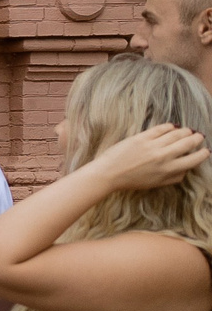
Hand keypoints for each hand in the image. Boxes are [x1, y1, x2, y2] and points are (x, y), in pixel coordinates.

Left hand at [84, 122, 208, 193]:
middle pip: (188, 144)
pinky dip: (169, 126)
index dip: (202, 154)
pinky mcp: (142, 138)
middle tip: (199, 136)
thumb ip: (173, 177)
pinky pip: (161, 129)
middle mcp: (164, 158)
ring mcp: (153, 146)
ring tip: (189, 130)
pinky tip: (173, 126)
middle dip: (196, 139)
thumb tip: (186, 170)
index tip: (206, 151)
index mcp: (169, 171)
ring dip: (185, 131)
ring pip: (177, 134)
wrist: (108, 174)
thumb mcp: (156, 184)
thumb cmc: (131, 181)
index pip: (193, 160)